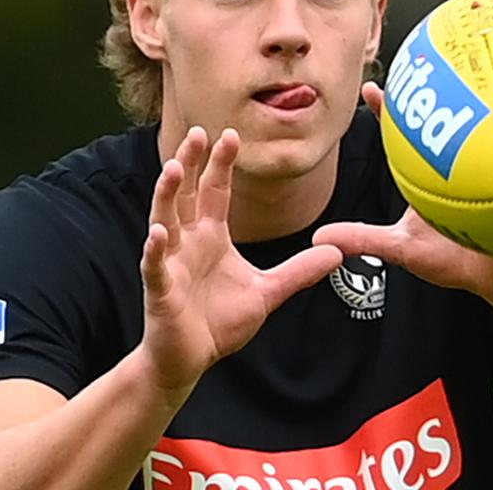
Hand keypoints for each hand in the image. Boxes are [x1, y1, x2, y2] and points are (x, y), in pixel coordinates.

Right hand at [139, 127, 343, 392]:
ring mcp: (170, 263)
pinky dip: (154, 249)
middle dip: (191, 163)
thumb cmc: (219, 322)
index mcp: (211, 236)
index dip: (220, 163)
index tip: (230, 134)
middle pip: (187, 194)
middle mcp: (187, 242)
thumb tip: (337, 253)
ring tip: (173, 168)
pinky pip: (154, 265)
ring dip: (167, 194)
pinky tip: (157, 233)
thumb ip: (299, 270)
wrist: (191, 359)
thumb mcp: (268, 292)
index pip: (214, 191)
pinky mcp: (159, 289)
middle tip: (198, 132)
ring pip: (165, 220)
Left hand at [313, 83, 492, 301]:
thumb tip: (320, 237)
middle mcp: (446, 170)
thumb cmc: (453, 263)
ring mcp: (476, 173)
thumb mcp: (401, 250)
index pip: (400, 139)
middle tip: (414, 71)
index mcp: (420, 180)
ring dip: (461, 112)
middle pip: (435, 126)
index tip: (371, 89)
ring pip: (468, 136)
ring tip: (453, 85)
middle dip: (423, 96)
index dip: (386, 113)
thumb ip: (362, 239)